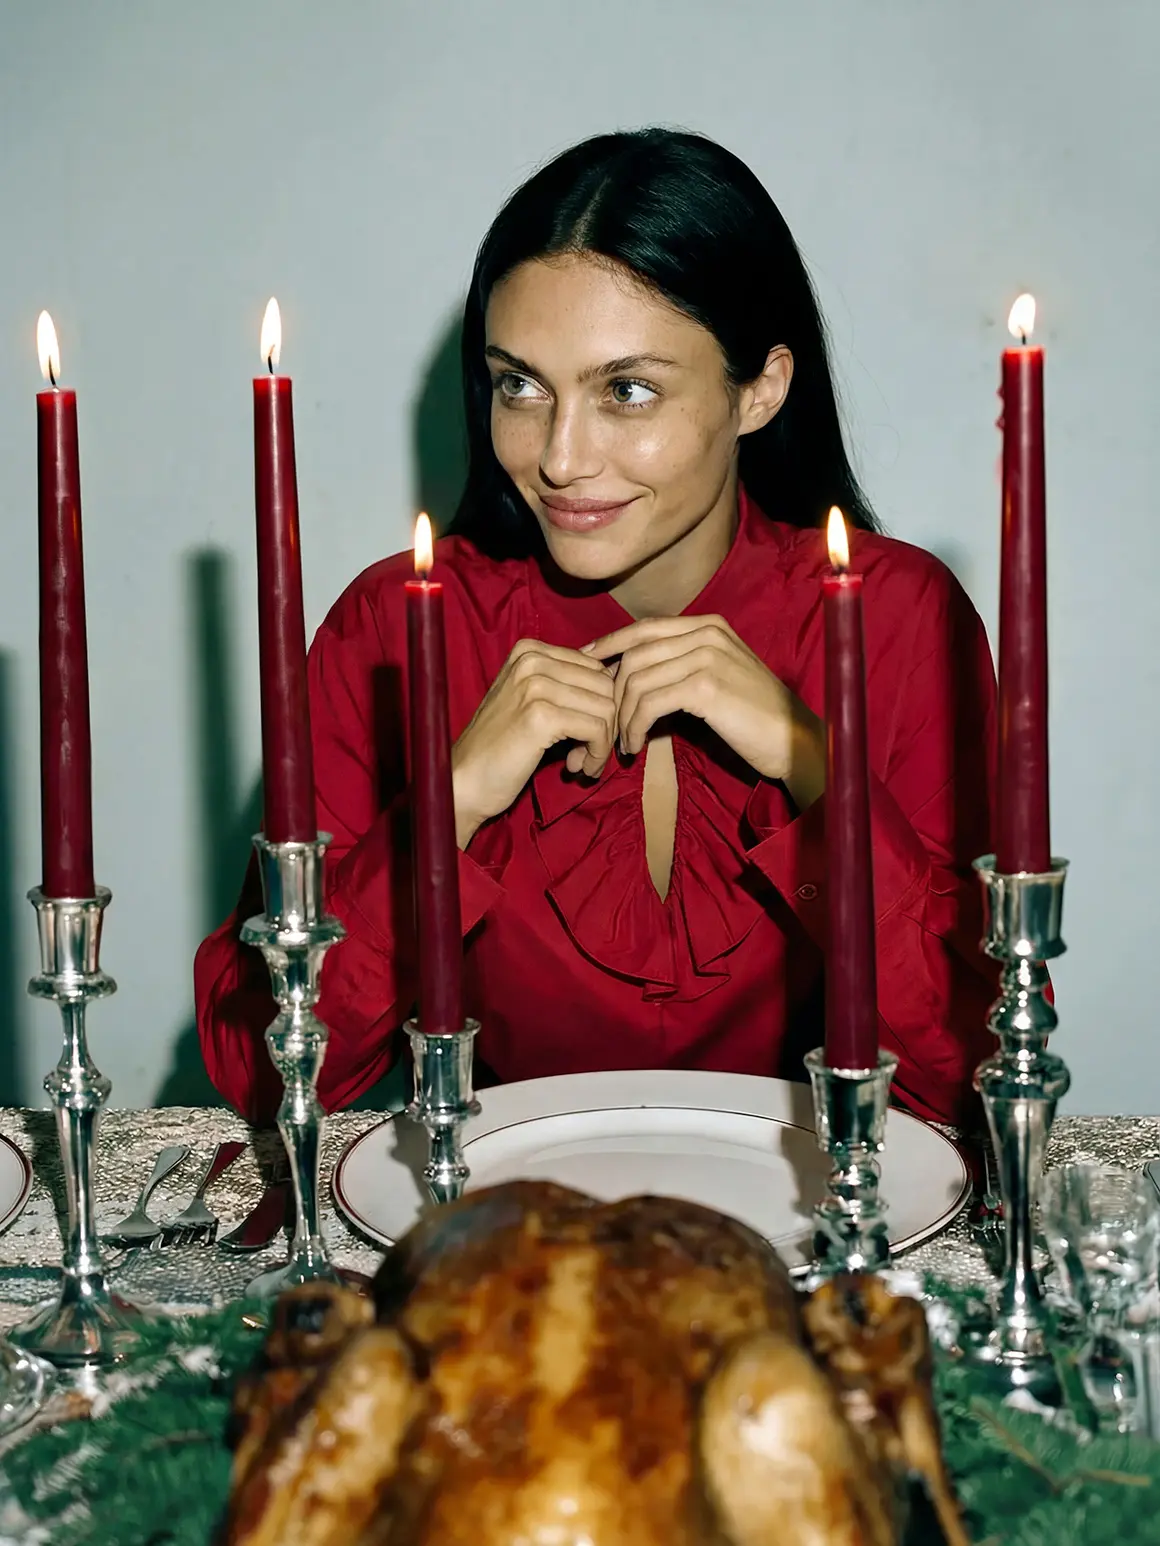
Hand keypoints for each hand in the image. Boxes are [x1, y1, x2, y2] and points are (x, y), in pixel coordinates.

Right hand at [452, 639, 616, 846]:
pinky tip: (579, 769)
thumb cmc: (500, 747)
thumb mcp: (530, 701)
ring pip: (606, 708)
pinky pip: (598, 729)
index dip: (600, 705)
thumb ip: (566, 686)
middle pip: (606, 686)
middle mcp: (532, 659)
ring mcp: (535, 685)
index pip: (597, 668)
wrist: (462, 781)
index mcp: (530, 649)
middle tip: (586, 754)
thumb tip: (619, 685)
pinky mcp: (541, 716)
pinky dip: (597, 754)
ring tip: (582, 763)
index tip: (583, 735)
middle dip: (606, 725)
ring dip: (602, 743)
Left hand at [583, 615, 825, 809]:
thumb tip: (631, 673)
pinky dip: (634, 726)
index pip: (644, 628)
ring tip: (624, 741)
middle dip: (611, 690)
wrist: (795, 740)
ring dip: (622, 716)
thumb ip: (682, 666)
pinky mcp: (705, 687)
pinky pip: (649, 703)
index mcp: (709, 626)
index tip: (586, 664)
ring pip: (637, 679)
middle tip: (604, 722)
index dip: (610, 644)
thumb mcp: (719, 677)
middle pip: (634, 654)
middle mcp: (707, 633)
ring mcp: (707, 657)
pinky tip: (636, 745)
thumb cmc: (754, 717)